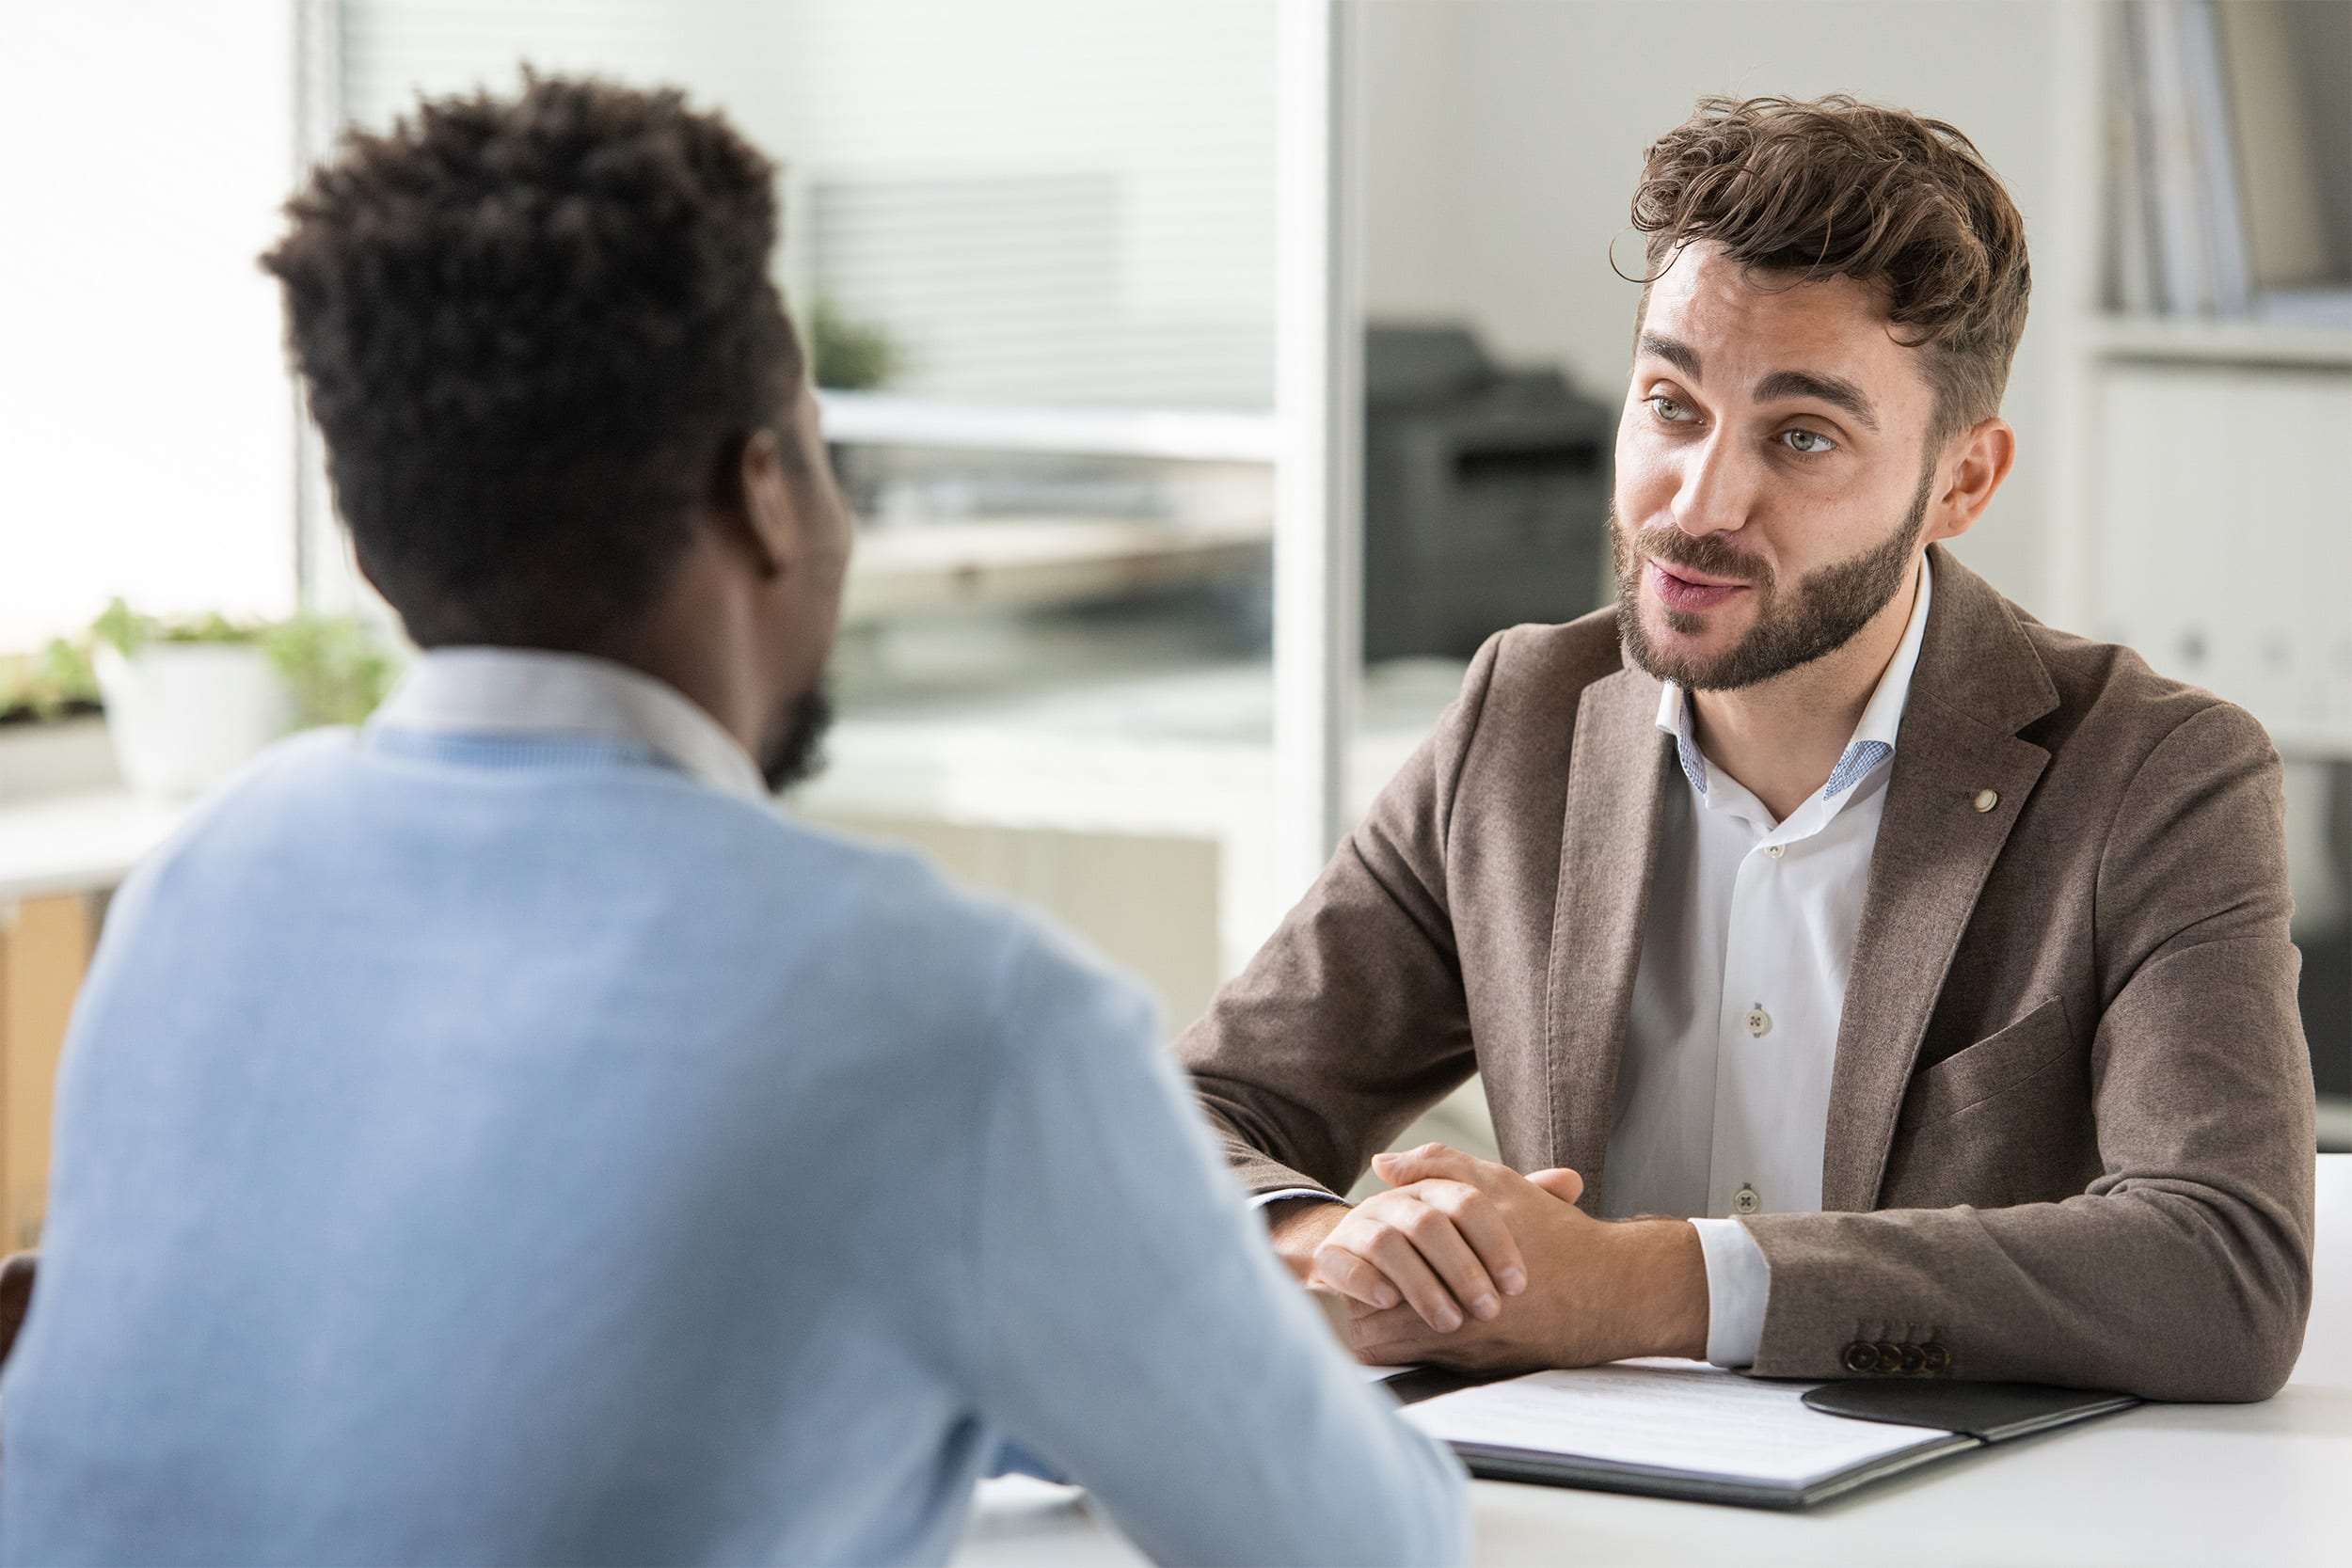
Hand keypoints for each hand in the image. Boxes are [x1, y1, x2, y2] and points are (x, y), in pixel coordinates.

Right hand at [1300, 1145, 1544, 1333]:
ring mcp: (1359, 1226)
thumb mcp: (1474, 1228)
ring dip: (1421, 1283)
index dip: (1495, 1242)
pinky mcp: (1330, 1255)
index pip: (1469, 1201)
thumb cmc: (1430, 1248)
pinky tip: (1388, 1302)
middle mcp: (1396, 1201)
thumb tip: (1572, 1180)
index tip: (1518, 1285)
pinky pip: (1342, 1261)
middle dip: (1462, 1269)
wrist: (1356, 1257)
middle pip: (1430, 1222)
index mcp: (1434, 1191)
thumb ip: (1520, 1203)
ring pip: (1388, 1242)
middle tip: (1489, 1311)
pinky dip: (1365, 1280)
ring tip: (1449, 1321)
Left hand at [1342, 1145, 1708, 1374]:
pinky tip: (1417, 1326)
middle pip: (1373, 1334)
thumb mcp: (1497, 1187)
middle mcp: (1458, 1321)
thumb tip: (1383, 1164)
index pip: (1371, 1290)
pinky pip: (1428, 1365)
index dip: (1353, 1277)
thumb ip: (1439, 1167)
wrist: (1618, 1291)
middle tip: (1353, 1292)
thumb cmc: (1556, 1233)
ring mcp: (1470, 1353)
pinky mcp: (1485, 1371)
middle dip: (1359, 1313)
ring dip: (1385, 1334)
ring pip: (1398, 1356)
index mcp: (1451, 1272)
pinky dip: (1415, 1348)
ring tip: (1377, 1308)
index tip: (1350, 1262)